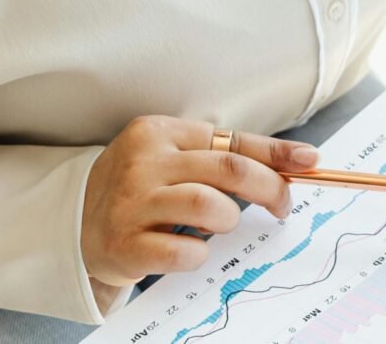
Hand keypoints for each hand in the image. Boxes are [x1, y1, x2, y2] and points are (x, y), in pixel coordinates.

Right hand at [80, 116, 320, 307]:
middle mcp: (143, 161)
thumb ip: (224, 156)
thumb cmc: (140, 189)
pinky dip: (200, 253)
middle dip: (268, 188)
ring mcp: (131, 203)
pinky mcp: (124, 243)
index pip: (232, 141)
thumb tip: (297, 162)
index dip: (277, 154)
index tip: (312, 162)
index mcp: (159, 131)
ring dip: (229, 219)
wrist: (73, 227)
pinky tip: (192, 248)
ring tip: (220, 224)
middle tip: (282, 206)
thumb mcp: (174, 158)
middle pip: (229, 170)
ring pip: (210, 206)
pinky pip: (185, 250)